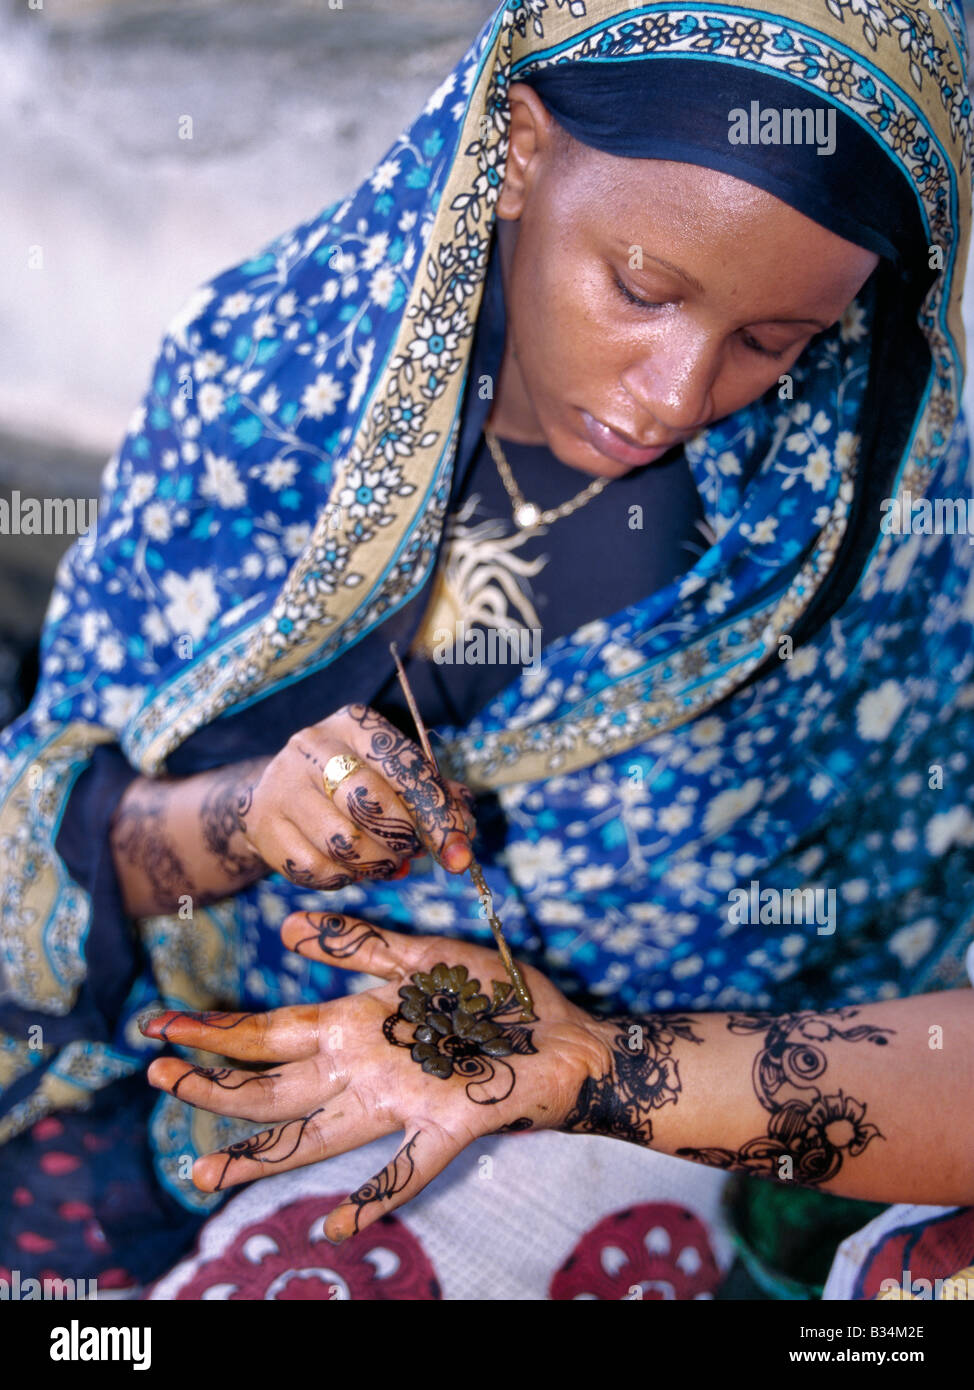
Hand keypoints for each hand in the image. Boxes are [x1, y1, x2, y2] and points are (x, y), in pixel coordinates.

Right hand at [141, 912, 608, 1241]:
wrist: (572, 1036)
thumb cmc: (501, 997)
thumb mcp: (426, 956)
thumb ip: (362, 946)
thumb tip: (290, 928)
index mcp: (357, 1026)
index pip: (270, 1033)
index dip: (215, 1034)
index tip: (160, 1030)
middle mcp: (368, 1070)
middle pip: (275, 1088)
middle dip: (214, 1088)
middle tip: (155, 1082)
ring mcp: (402, 1103)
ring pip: (317, 1135)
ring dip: (260, 1153)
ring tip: (205, 1172)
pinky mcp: (450, 1124)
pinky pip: (407, 1170)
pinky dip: (374, 1199)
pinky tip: (336, 1226)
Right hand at [239, 703, 475, 889]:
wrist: (276, 796)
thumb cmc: (351, 785)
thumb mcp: (391, 776)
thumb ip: (433, 797)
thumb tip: (465, 829)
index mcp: (355, 724)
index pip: (404, 768)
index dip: (437, 816)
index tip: (460, 854)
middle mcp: (314, 745)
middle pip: (369, 802)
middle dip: (402, 840)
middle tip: (412, 854)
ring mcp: (283, 784)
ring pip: (343, 842)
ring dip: (376, 864)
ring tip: (385, 862)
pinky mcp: (263, 825)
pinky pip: (316, 869)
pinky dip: (344, 879)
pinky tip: (351, 869)